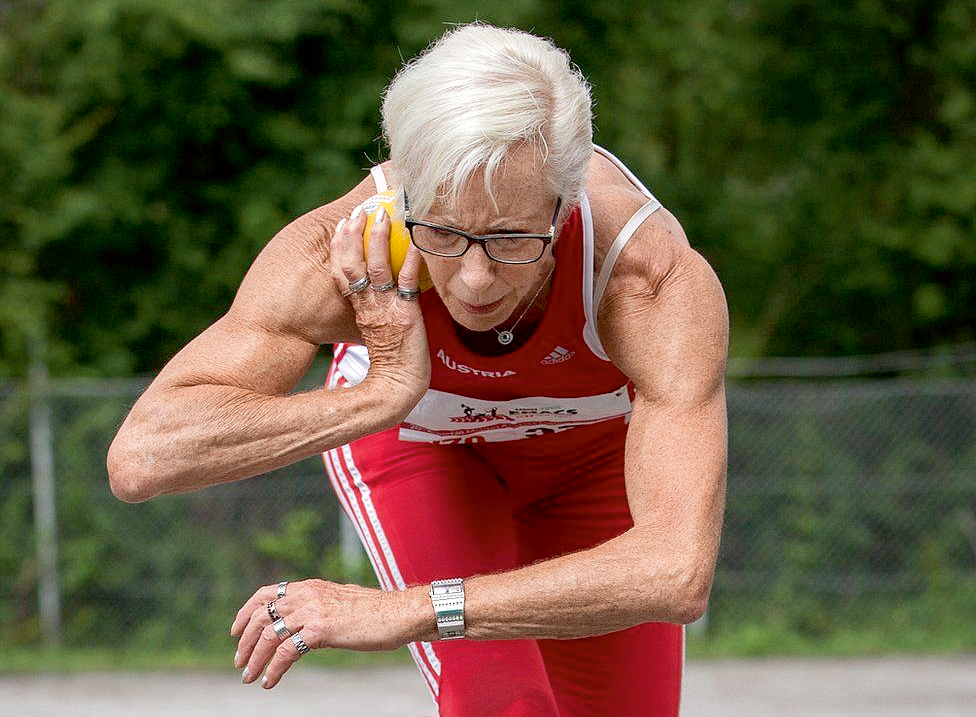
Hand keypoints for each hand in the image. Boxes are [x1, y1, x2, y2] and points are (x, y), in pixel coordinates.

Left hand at [231, 579, 414, 688]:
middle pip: (261, 615)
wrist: (401, 613)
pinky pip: (286, 652)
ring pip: (268, 635)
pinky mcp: (321, 630)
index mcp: (311, 586)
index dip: (246, 611)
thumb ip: (320, 608)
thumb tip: (307, 624)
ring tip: (248, 676)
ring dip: (254, 659)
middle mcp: (307, 594)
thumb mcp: (342, 602)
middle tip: (240, 661)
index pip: (267, 593)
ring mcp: (313, 611)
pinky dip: (273, 669)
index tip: (236, 630)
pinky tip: (269, 681)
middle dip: (245, 641)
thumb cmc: (379, 612)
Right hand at [330, 203, 429, 417]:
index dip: (342, 248)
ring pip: (376, 269)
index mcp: (361, 311)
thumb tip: (381, 296)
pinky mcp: (406, 315)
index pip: (343, 273)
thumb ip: (375, 314)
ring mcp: (387, 310)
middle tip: (358, 212)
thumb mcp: (377, 334)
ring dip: (378, 240)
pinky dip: (411, 261)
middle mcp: (370, 307)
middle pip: (353, 266)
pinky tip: (416, 242)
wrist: (399, 389)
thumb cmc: (394, 366)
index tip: (343, 226)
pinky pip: (407, 283)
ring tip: (382, 216)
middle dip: (354, 236)